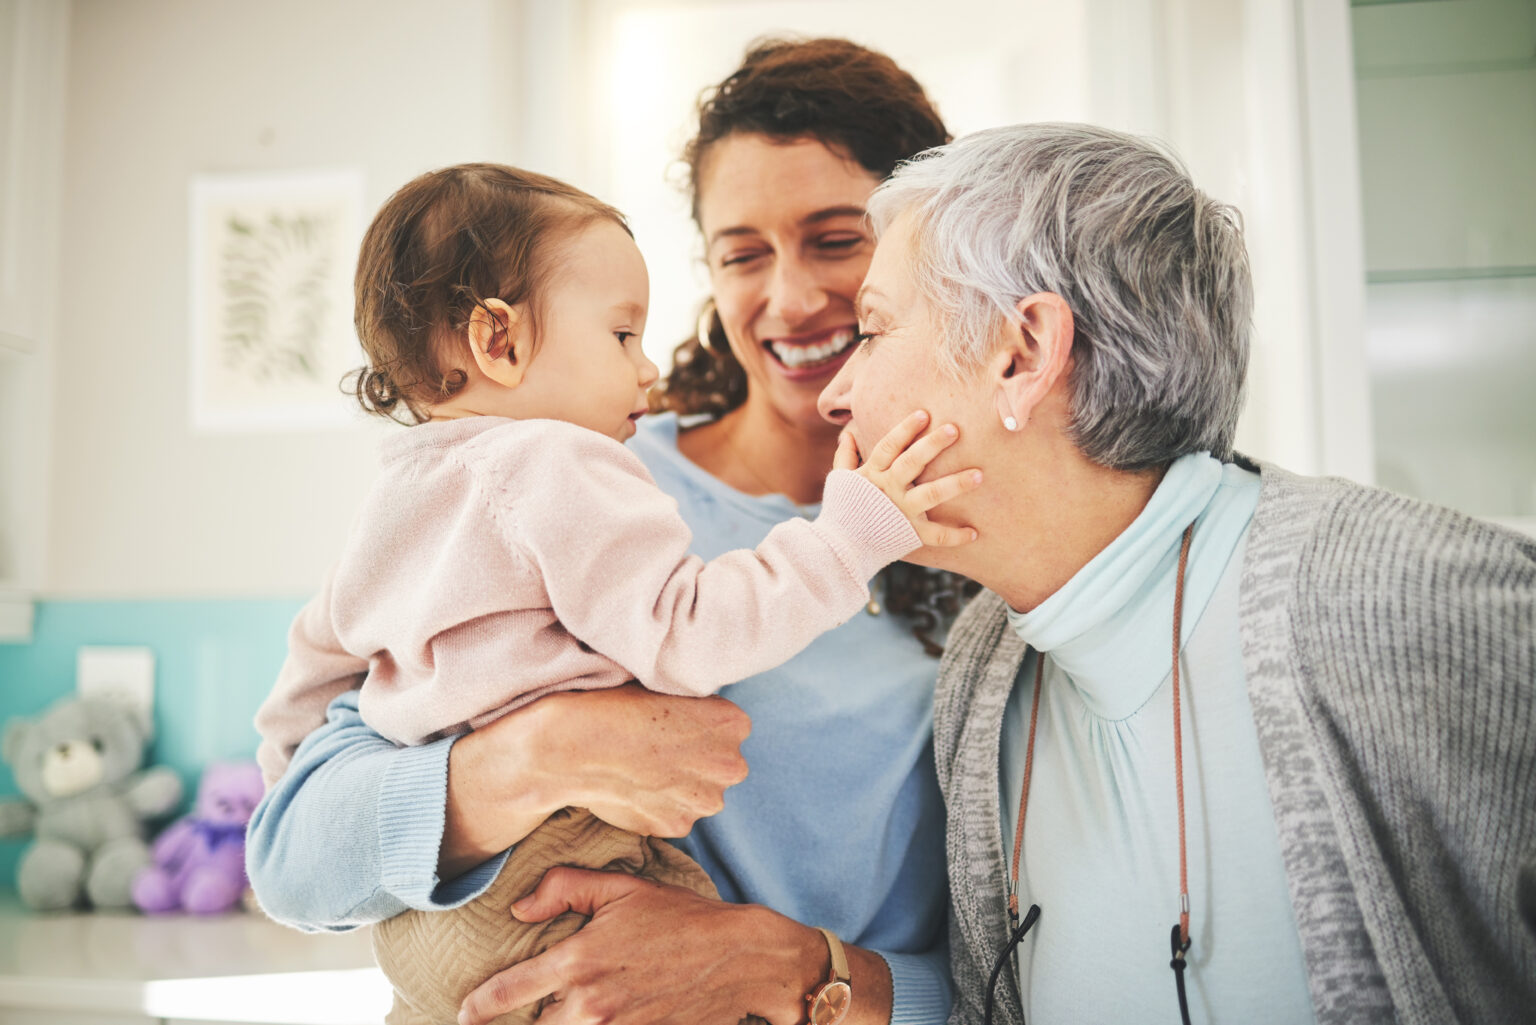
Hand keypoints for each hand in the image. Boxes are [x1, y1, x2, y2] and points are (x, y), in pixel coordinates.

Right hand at [441, 685, 750, 877]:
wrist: (575, 745)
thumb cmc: (616, 708)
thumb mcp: (668, 691)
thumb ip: (697, 712)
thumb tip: (700, 721)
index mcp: (734, 724)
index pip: (727, 729)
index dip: (697, 728)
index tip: (670, 726)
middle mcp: (730, 765)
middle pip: (719, 765)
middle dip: (695, 762)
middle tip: (657, 750)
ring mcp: (706, 801)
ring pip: (698, 795)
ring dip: (678, 788)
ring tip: (642, 770)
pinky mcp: (678, 826)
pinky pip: (674, 816)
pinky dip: (658, 808)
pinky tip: (634, 789)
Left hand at [458, 867, 863, 1024]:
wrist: (740, 959)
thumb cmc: (682, 918)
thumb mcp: (623, 888)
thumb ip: (565, 888)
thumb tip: (520, 908)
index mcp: (579, 960)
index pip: (510, 992)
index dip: (479, 1007)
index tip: (465, 1013)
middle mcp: (590, 1005)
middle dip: (522, 1024)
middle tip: (513, 1016)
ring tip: (555, 1014)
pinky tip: (597, 1019)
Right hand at [835, 410, 981, 547]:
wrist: (840, 549)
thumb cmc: (842, 512)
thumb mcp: (840, 481)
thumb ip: (845, 457)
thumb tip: (847, 433)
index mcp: (872, 474)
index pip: (889, 446)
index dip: (905, 429)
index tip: (923, 414)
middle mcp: (888, 489)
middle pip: (912, 462)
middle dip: (932, 444)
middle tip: (954, 429)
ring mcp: (901, 511)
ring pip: (931, 494)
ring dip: (956, 484)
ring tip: (979, 475)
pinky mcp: (909, 534)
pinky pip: (936, 535)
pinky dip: (955, 536)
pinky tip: (974, 533)